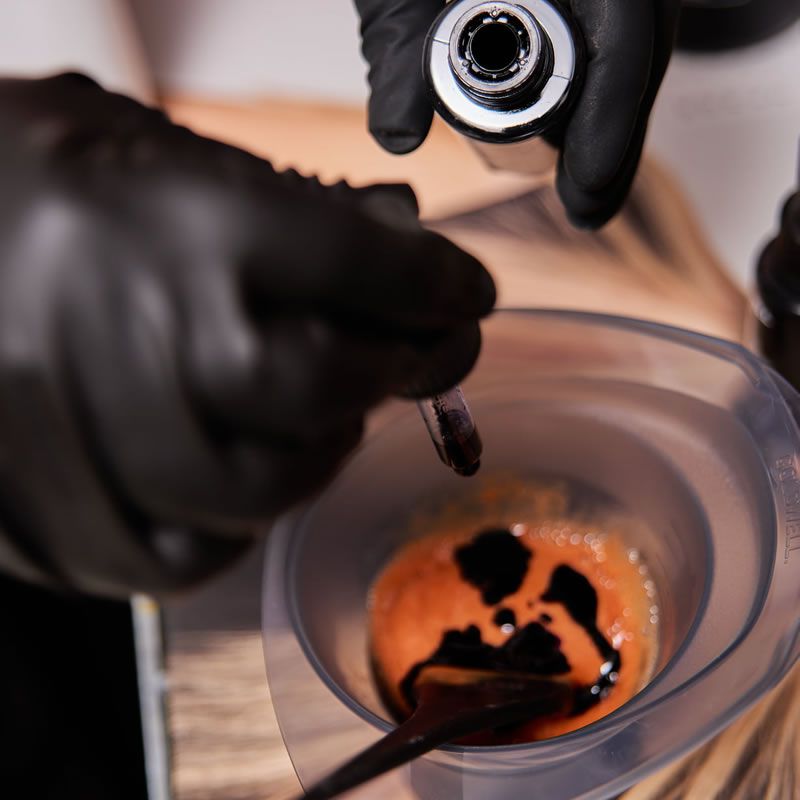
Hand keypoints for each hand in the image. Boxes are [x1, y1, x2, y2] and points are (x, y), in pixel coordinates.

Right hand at [0, 73, 494, 595]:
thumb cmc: (65, 189)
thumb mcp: (182, 162)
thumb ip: (295, 219)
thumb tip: (407, 267)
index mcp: (171, 218)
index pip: (359, 260)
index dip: (435, 283)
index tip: (462, 294)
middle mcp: (122, 324)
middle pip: (316, 387)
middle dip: (388, 371)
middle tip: (397, 358)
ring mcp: (74, 429)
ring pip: (258, 493)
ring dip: (317, 456)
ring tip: (318, 419)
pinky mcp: (43, 506)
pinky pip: (182, 558)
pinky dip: (237, 525)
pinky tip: (240, 474)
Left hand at [354, 0, 680, 227]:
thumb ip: (400, 45)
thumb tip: (398, 136)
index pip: (627, 32)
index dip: (611, 116)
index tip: (587, 182)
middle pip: (636, 53)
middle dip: (613, 140)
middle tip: (586, 208)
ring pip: (624, 50)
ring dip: (606, 126)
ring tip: (583, 195)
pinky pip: (603, 40)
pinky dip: (591, 96)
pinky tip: (573, 143)